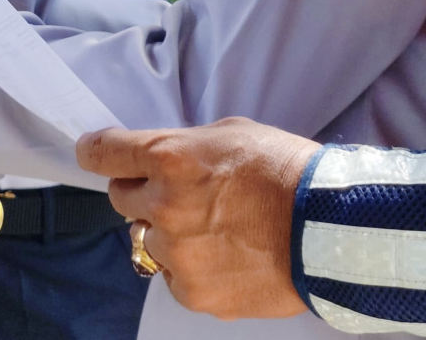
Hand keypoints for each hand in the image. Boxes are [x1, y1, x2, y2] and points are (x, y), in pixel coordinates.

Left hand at [76, 117, 319, 320]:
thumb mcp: (227, 133)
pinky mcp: (194, 292)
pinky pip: (172, 276)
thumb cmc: (285, 170)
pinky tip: (224, 253)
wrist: (331, 228)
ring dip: (168, 232)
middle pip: (120, 197)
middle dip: (142, 191)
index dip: (95, 151)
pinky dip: (189, 266)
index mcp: (169, 157)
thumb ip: (180, 147)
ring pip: (146, 239)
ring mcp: (177, 253)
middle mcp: (164, 205)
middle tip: (181, 190)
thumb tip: (152, 160)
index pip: (101, 154)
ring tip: (214, 226)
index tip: (94, 151)